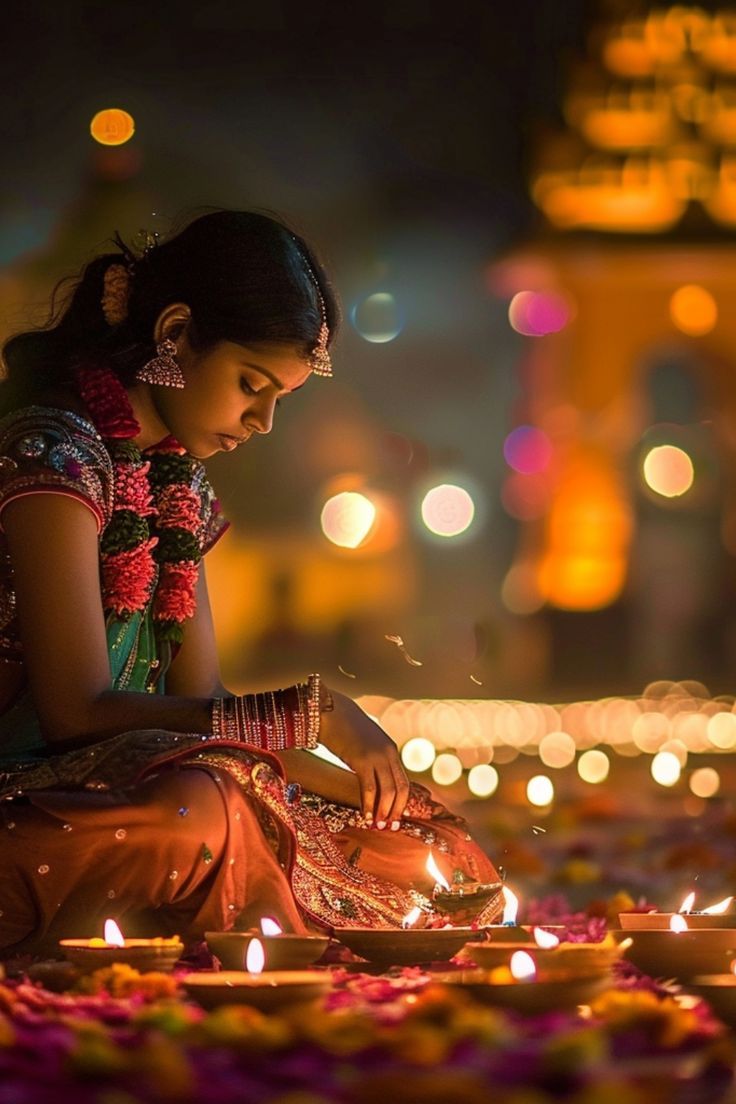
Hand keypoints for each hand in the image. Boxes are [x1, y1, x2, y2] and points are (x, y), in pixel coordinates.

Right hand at [318, 688, 409, 827]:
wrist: (330, 712)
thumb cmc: (344, 729)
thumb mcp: (365, 744)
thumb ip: (373, 759)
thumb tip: (372, 780)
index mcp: (391, 750)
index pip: (404, 781)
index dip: (402, 802)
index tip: (397, 817)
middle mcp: (388, 753)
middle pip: (400, 789)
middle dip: (395, 810)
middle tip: (389, 827)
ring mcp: (376, 756)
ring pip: (387, 791)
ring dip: (383, 811)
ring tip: (377, 826)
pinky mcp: (362, 760)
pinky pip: (369, 788)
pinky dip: (369, 805)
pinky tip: (365, 816)